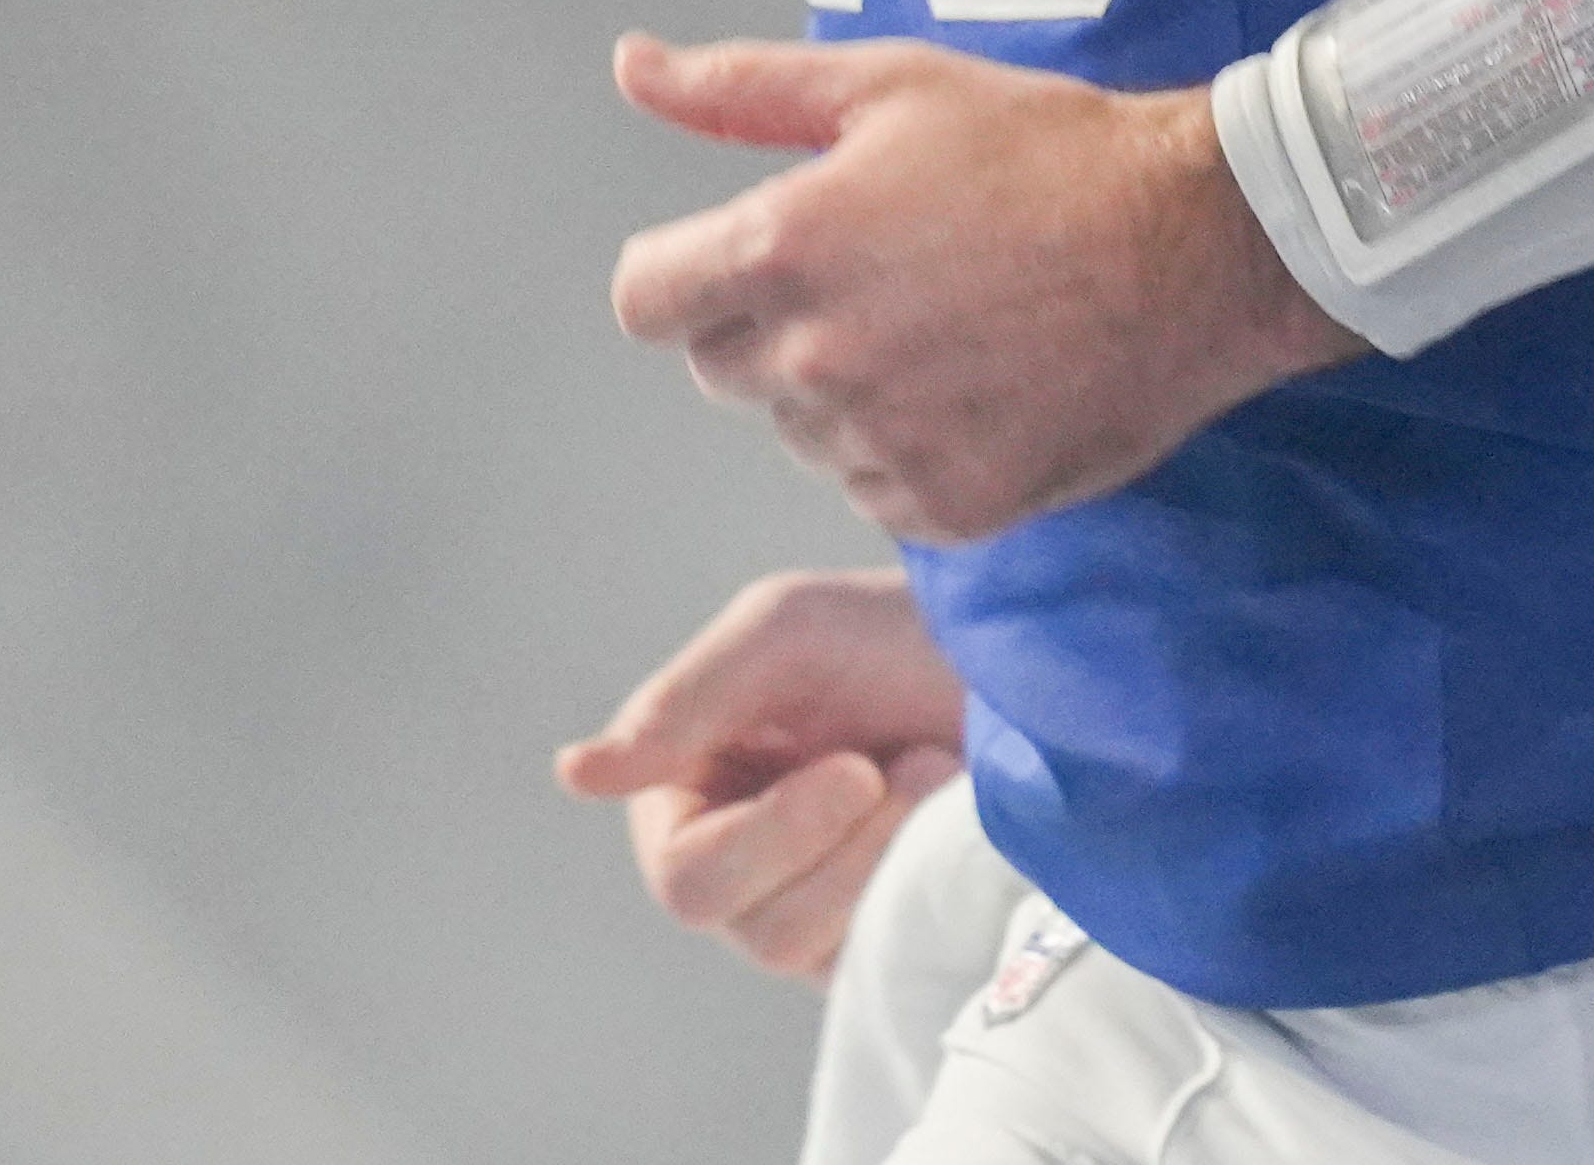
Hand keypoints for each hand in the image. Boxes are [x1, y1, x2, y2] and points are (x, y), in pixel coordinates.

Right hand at [553, 567, 969, 985]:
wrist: (1018, 667)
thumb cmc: (890, 634)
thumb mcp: (784, 634)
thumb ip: (684, 703)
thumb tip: (575, 774)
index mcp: (688, 795)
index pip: (685, 873)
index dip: (770, 836)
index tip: (853, 768)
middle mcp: (735, 867)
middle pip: (748, 924)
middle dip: (839, 847)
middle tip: (895, 767)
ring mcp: (805, 912)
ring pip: (815, 947)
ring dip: (886, 858)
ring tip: (934, 773)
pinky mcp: (870, 941)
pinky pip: (871, 959)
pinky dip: (913, 892)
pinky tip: (943, 826)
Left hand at [607, 33, 1359, 542]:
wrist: (1196, 243)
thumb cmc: (1045, 149)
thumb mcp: (887, 86)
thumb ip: (739, 90)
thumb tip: (631, 65)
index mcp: (781, 250)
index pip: (645, 302)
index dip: (687, 273)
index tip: (748, 256)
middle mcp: (814, 360)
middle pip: (720, 367)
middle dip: (771, 323)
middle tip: (881, 273)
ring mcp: (880, 443)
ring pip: (800, 432)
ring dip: (843, 389)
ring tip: (948, 322)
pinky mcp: (945, 505)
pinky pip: (875, 488)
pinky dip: (909, 446)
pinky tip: (981, 382)